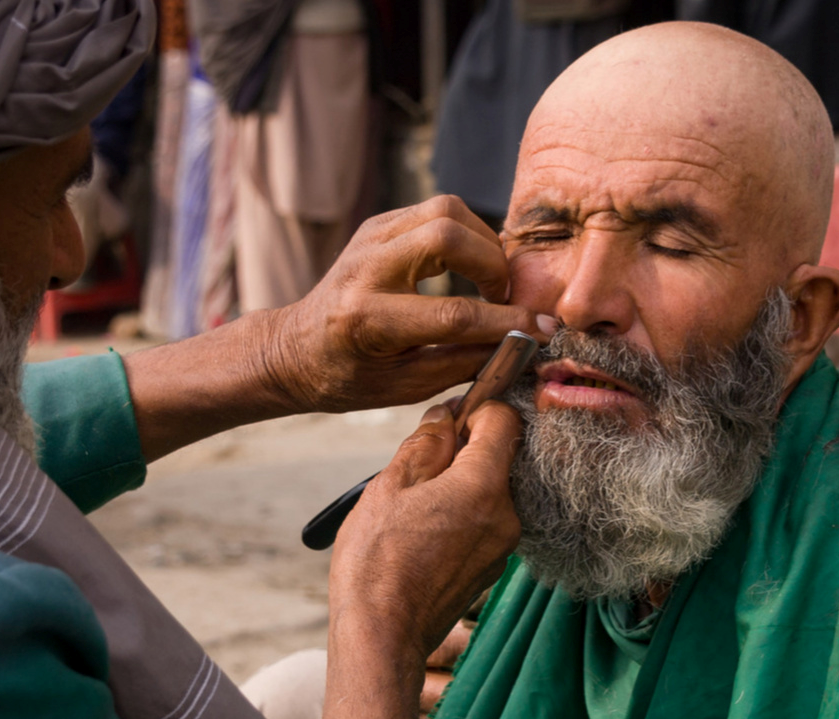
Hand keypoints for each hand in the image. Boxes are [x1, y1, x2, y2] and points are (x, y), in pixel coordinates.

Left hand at [260, 195, 554, 414]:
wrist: (295, 348)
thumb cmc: (349, 377)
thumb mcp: (405, 387)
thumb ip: (464, 363)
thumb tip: (522, 342)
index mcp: (367, 321)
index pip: (453, 315)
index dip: (507, 322)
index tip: (543, 331)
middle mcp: (365, 269)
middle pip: (447, 237)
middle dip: (493, 265)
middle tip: (505, 297)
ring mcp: (369, 238)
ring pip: (446, 210)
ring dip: (483, 241)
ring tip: (491, 280)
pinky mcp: (377, 224)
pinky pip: (436, 210)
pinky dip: (466, 233)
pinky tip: (472, 264)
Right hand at [316, 401, 521, 718]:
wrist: (382, 635)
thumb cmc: (377, 561)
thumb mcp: (390, 487)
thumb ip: (425, 443)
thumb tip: (446, 416)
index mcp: (484, 485)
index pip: (503, 420)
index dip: (476, 408)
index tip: (447, 418)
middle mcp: (507, 514)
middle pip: (497, 457)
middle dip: (461, 451)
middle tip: (417, 467)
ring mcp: (503, 545)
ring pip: (488, 491)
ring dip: (458, 485)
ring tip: (413, 507)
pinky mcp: (492, 567)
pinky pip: (483, 522)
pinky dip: (460, 515)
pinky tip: (422, 533)